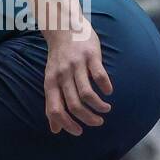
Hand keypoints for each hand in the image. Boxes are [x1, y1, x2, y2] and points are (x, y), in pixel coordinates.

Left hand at [43, 3, 111, 134]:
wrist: (63, 28)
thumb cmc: (59, 59)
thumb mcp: (51, 80)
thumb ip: (53, 103)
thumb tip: (55, 130)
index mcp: (51, 84)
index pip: (55, 110)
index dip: (66, 124)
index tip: (79, 131)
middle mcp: (62, 76)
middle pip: (74, 105)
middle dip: (87, 118)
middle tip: (98, 122)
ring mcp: (76, 66)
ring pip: (87, 94)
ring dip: (98, 106)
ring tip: (105, 109)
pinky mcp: (90, 55)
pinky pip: (99, 75)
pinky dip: (105, 87)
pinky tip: (109, 91)